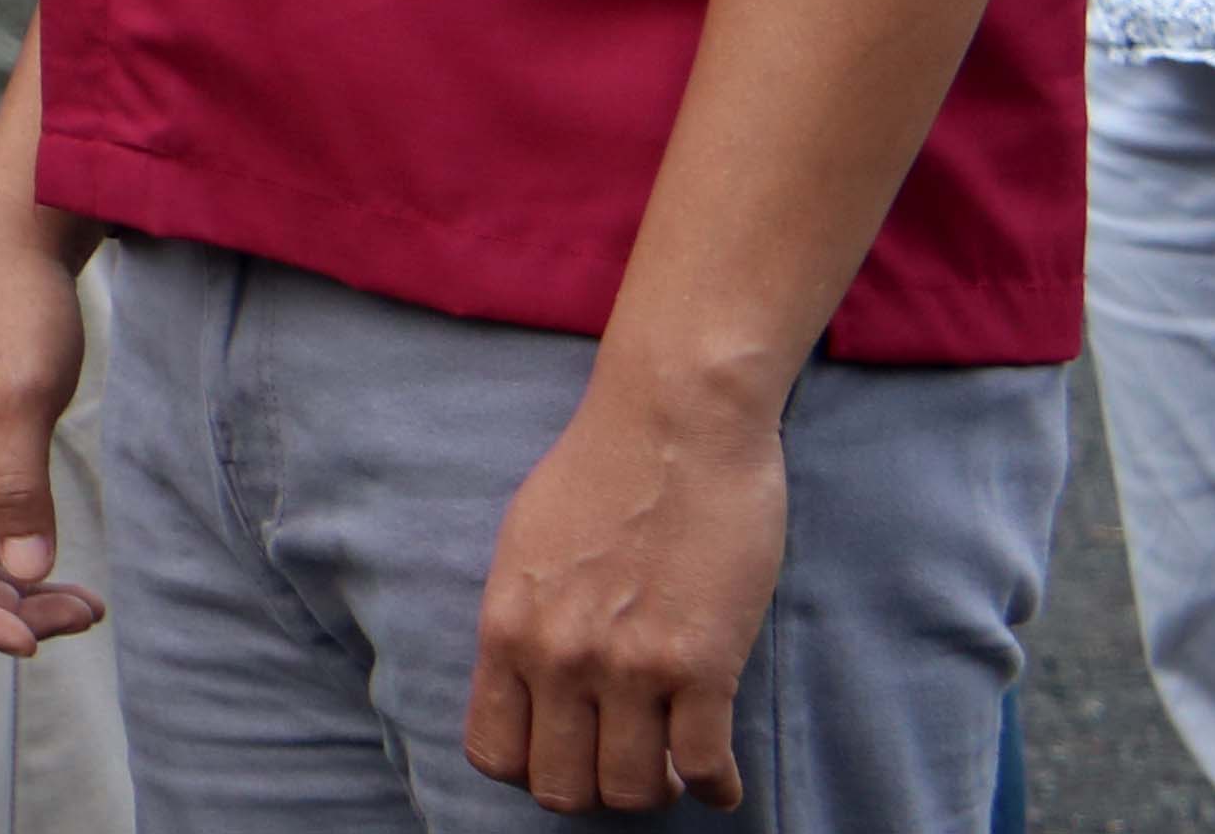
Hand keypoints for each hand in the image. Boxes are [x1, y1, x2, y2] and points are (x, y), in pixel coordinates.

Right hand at [0, 189, 106, 656]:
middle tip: (82, 613)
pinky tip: (57, 562)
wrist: (12, 235)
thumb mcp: (20, 395)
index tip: (36, 639)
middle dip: (5, 610)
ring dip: (15, 589)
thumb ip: (18, 485)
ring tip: (83, 601)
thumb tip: (24, 568)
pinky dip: (17, 553)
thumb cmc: (10, 304)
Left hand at [463, 361, 787, 812]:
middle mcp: (559, 657)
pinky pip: (705, 767)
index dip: (530, 770)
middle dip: (592, 790)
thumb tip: (527, 683)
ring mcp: (630, 666)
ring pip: (631, 791)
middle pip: (561, 788)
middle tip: (622, 768)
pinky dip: (716, 788)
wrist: (674, 422)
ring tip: (670, 769)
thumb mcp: (524, 547)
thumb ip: (522, 621)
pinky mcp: (703, 664)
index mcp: (507, 628)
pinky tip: (721, 780)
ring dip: (654, 791)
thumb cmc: (600, 472)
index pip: (494, 753)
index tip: (562, 756)